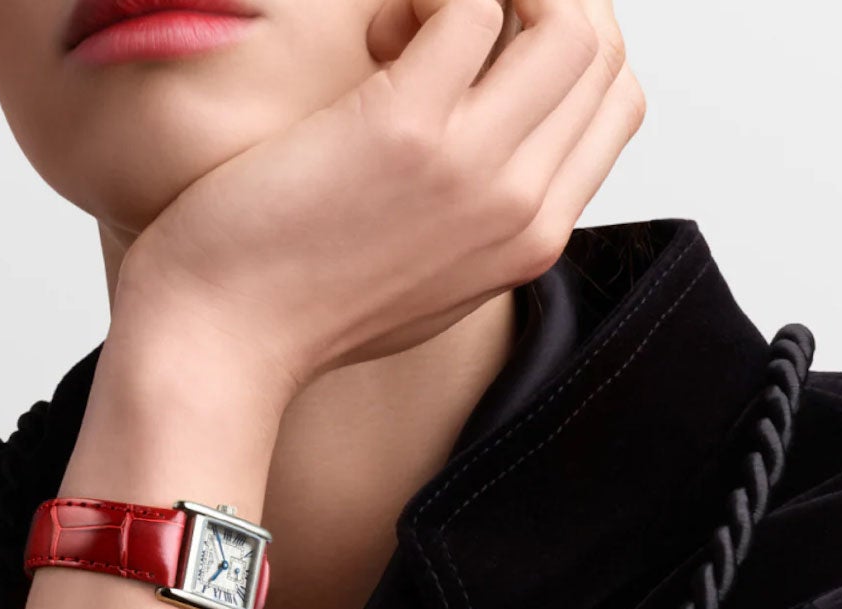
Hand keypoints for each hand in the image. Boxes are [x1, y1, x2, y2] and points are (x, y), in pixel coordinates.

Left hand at [112, 0, 643, 398]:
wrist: (224, 343)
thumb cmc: (299, 301)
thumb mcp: (425, 272)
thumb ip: (477, 212)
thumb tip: (485, 130)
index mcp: (534, 240)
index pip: (617, 100)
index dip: (559, 39)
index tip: (479, 45)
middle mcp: (523, 208)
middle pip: (601, 48)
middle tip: (439, 19)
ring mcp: (474, 171)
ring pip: (563, 19)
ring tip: (405, 27)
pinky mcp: (408, 131)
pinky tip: (372, 32)